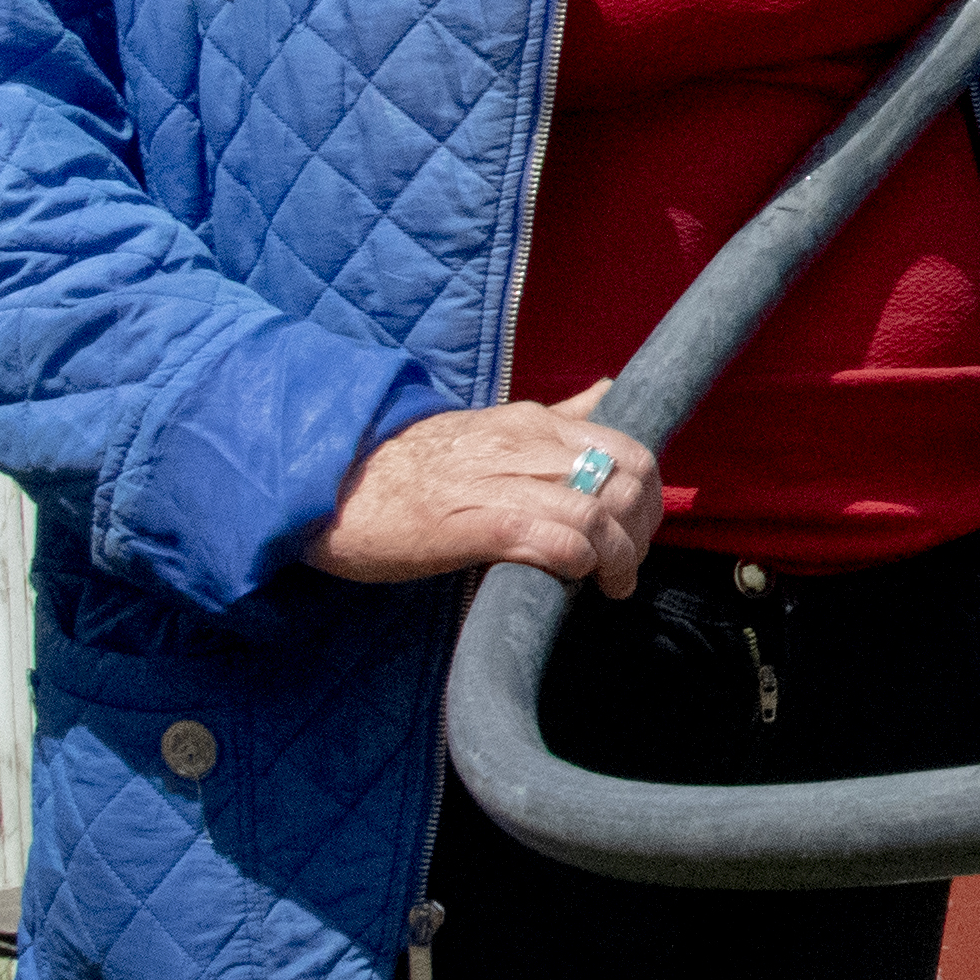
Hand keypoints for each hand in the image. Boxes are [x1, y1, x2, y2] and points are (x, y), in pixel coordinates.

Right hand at [307, 400, 662, 594]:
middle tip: (626, 567)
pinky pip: (554, 539)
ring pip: (600, 511)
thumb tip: (607, 394)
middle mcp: (526, 444)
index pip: (629, 448)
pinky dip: (578, 562)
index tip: (637, 531)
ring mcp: (502, 482)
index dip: (649, 496)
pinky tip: (572, 580)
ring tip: (609, 586)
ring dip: (618, 557)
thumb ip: (554, 420)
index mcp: (533, 423)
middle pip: (627, 480)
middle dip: (642, 530)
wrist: (330, 485)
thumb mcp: (489, 430)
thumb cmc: (407, 468)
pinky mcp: (475, 524)